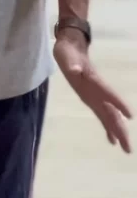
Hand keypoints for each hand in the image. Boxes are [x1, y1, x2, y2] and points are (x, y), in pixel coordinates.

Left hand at [54, 32, 132, 152]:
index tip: (131, 115)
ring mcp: (96, 97)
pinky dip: (108, 127)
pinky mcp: (92, 100)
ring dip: (118, 132)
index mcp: (95, 82)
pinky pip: (102, 116)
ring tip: (125, 148)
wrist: (72, 49)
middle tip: (128, 148)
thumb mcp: (68, 58)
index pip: (109, 94)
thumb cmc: (69, 53)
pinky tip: (112, 140)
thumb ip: (72, 65)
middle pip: (113, 113)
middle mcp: (99, 92)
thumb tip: (75, 70)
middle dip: (121, 129)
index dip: (119, 103)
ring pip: (110, 117)